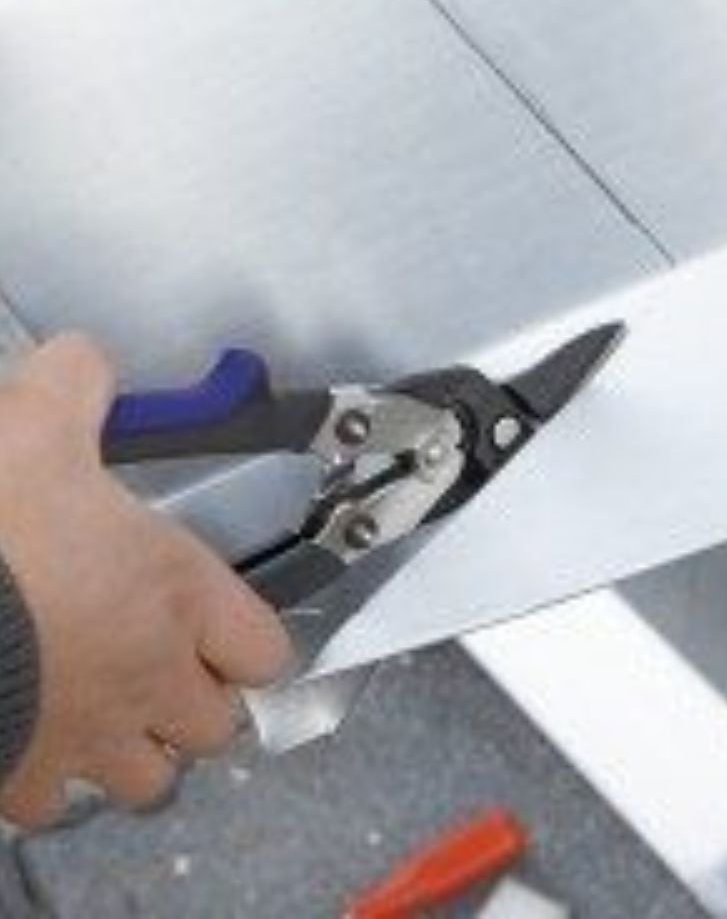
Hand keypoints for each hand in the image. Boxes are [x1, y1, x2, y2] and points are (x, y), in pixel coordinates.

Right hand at [0, 335, 290, 828]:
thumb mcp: (34, 432)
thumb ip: (74, 390)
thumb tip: (83, 358)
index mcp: (178, 596)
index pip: (265, 649)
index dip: (247, 641)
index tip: (220, 627)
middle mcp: (152, 677)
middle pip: (219, 726)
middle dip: (199, 704)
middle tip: (162, 670)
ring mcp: (91, 740)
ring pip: (153, 780)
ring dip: (139, 753)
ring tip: (107, 713)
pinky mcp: (21, 782)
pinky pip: (57, 805)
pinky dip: (51, 783)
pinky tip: (31, 737)